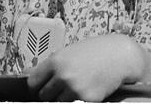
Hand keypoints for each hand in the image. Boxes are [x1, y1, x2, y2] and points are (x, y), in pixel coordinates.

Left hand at [27, 35, 150, 100]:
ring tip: (76, 89)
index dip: (37, 87)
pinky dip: (78, 101)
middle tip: (62, 89)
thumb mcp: (70, 52)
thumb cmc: (96, 51)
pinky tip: (86, 92)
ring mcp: (75, 89)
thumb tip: (30, 75)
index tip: (41, 88)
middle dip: (51, 94)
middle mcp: (63, 75)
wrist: (120, 56)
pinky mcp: (87, 99)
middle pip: (44, 96)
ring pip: (59, 103)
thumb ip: (53, 65)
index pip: (33, 82)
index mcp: (56, 61)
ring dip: (65, 99)